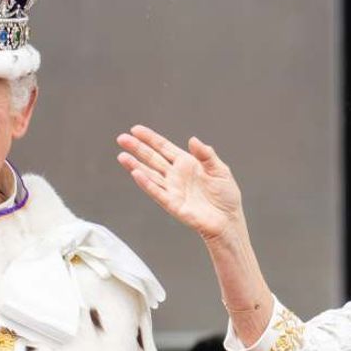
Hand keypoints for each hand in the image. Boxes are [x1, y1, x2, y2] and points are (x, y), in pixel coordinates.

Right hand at [117, 126, 243, 241]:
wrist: (228, 220)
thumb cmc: (226, 196)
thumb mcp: (220, 170)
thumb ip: (206, 155)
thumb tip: (192, 139)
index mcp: (186, 163)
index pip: (164, 147)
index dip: (150, 138)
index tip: (135, 129)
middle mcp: (175, 175)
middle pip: (152, 158)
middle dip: (137, 148)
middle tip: (121, 138)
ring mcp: (172, 189)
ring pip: (150, 174)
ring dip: (135, 165)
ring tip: (122, 156)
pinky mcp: (172, 204)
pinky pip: (157, 192)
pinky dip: (146, 183)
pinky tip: (136, 173)